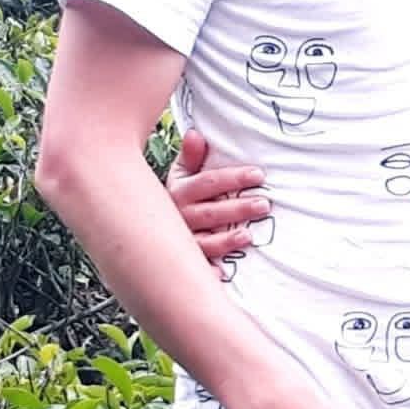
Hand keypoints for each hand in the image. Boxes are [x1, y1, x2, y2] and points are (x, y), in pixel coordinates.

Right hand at [166, 130, 271, 272]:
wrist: (145, 230)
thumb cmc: (178, 198)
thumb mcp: (181, 175)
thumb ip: (191, 157)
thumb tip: (196, 134)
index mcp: (179, 192)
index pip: (208, 182)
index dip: (233, 178)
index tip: (259, 175)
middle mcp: (178, 217)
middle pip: (210, 212)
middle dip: (237, 208)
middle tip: (264, 204)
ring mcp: (180, 242)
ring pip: (202, 242)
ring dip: (225, 240)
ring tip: (247, 236)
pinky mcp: (184, 262)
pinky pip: (195, 269)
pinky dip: (207, 273)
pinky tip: (221, 275)